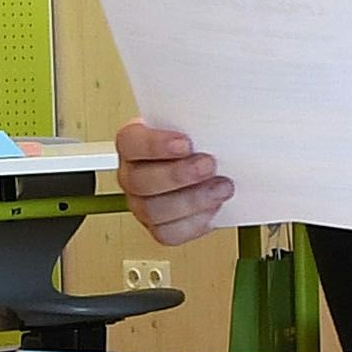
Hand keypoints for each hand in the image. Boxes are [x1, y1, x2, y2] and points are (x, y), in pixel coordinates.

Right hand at [116, 119, 230, 244]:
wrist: (211, 166)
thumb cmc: (198, 141)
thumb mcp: (197, 122)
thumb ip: (198, 120)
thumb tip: (220, 119)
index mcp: (133, 143)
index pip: (130, 142)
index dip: (155, 145)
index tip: (185, 142)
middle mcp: (133, 175)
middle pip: (140, 181)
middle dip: (178, 175)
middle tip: (208, 165)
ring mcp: (143, 204)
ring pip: (153, 210)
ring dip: (191, 200)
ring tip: (221, 187)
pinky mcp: (160, 226)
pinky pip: (169, 233)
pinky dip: (194, 222)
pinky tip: (213, 207)